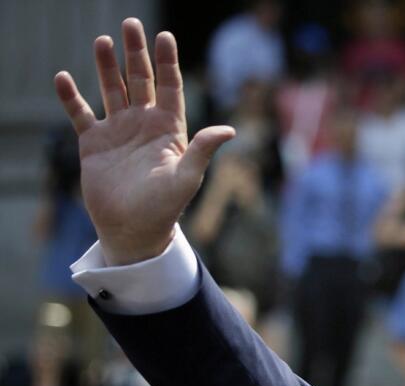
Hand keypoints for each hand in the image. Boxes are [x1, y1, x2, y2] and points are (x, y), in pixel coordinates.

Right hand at [54, 18, 233, 265]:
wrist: (134, 231)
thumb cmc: (165, 208)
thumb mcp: (186, 178)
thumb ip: (202, 150)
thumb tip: (229, 129)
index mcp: (169, 129)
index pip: (169, 87)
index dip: (167, 62)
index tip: (165, 36)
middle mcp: (144, 124)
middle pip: (140, 80)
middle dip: (135, 53)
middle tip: (131, 24)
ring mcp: (118, 131)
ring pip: (111, 89)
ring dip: (106, 66)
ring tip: (102, 41)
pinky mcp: (94, 143)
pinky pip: (80, 113)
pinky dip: (71, 97)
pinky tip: (64, 78)